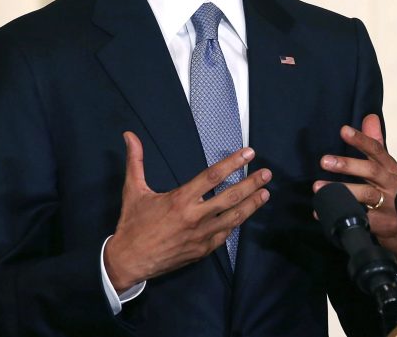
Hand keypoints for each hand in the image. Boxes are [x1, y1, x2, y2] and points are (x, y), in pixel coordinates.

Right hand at [104, 131, 271, 291]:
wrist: (129, 261)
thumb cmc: (132, 224)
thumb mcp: (133, 190)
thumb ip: (136, 161)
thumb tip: (129, 135)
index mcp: (180, 199)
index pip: (213, 176)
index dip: (233, 162)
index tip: (248, 153)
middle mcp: (195, 217)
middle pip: (230, 197)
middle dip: (251, 184)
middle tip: (267, 174)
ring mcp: (201, 236)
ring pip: (234, 218)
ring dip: (251, 205)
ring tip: (265, 193)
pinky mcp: (202, 250)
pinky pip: (224, 235)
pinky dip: (236, 223)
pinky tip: (244, 215)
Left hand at [314, 114, 396, 268]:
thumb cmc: (394, 196)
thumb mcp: (387, 169)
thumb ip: (376, 143)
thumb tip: (370, 116)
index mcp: (391, 169)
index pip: (377, 150)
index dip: (361, 139)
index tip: (343, 130)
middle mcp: (392, 185)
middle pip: (371, 171)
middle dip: (347, 165)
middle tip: (324, 160)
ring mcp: (390, 206)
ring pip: (366, 195)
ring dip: (341, 190)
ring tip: (317, 188)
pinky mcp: (384, 225)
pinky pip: (360, 219)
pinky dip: (341, 215)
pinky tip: (322, 212)